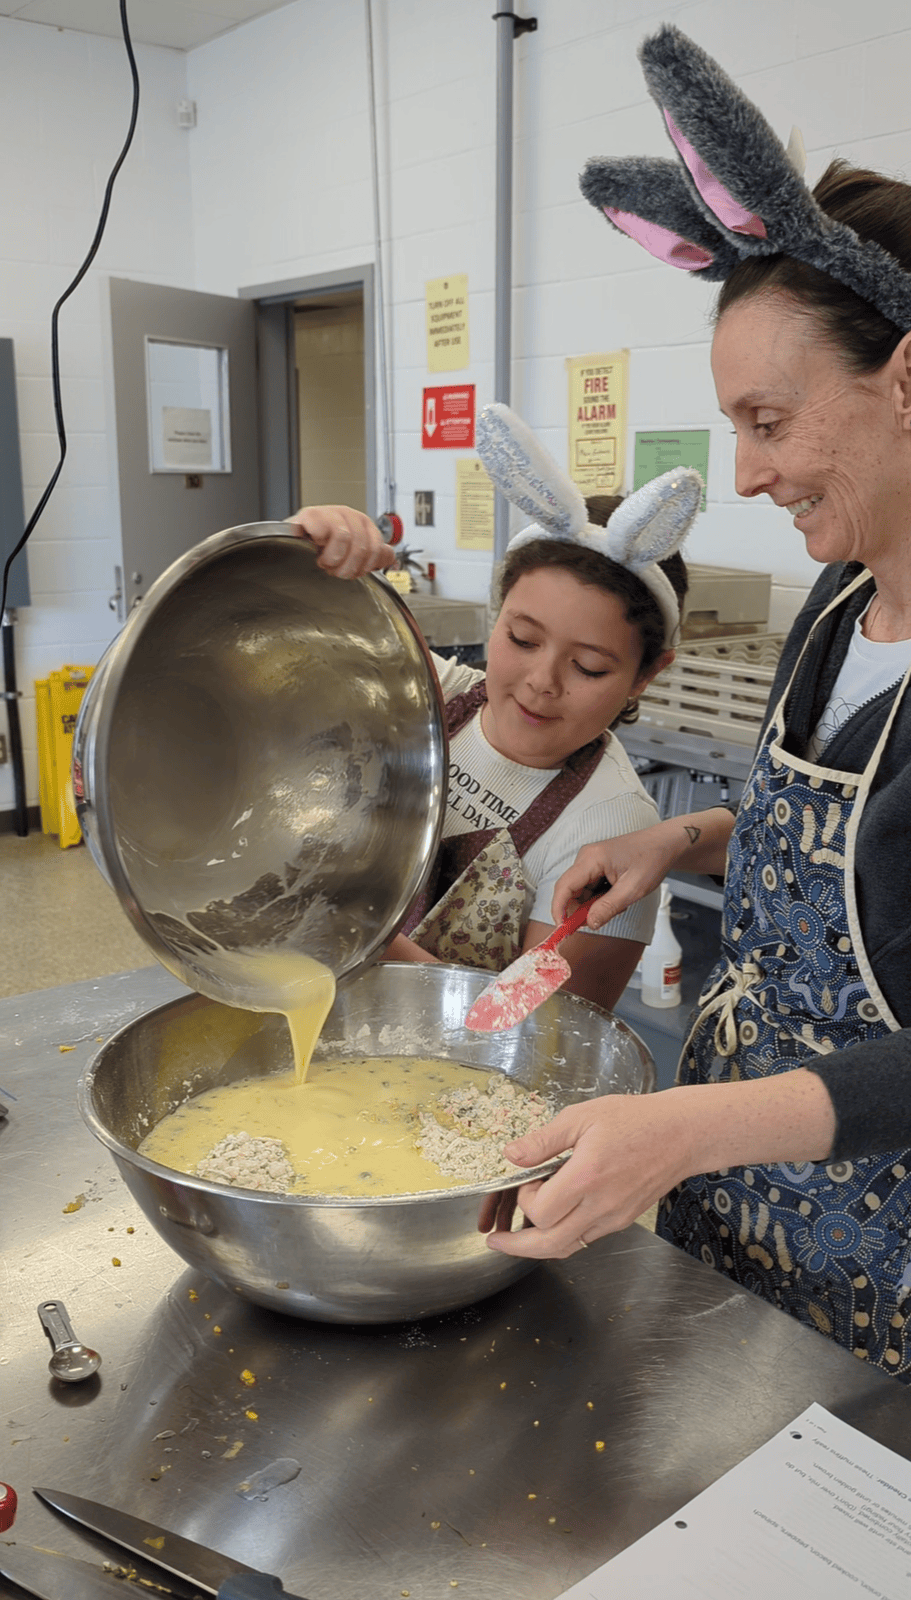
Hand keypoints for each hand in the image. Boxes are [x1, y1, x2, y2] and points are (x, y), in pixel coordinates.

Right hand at [286, 505, 395, 577]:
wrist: (291, 548)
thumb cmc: (320, 553)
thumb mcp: (351, 555)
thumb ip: (373, 555)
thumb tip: (389, 556)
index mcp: (363, 524)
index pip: (377, 548)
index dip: (365, 567)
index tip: (353, 571)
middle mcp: (348, 516)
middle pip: (362, 546)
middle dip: (347, 566)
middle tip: (335, 568)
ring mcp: (330, 513)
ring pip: (344, 537)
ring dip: (332, 558)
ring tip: (324, 559)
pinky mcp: (311, 514)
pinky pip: (323, 529)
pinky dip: (317, 543)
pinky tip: (313, 546)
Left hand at [482, 1094, 695, 1258]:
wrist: (681, 1134)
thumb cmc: (635, 1119)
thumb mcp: (583, 1116)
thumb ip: (544, 1140)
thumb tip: (511, 1155)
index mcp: (587, 1176)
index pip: (540, 1211)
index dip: (524, 1200)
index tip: (526, 1181)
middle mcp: (601, 1205)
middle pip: (550, 1244)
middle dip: (516, 1248)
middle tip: (495, 1242)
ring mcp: (613, 1217)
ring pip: (568, 1247)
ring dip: (539, 1246)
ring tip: (516, 1239)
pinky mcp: (622, 1220)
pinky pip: (586, 1238)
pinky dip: (564, 1237)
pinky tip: (553, 1222)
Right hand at [551, 827, 680, 930]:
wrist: (664, 844)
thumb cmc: (651, 860)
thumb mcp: (632, 889)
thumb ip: (608, 907)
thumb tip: (588, 924)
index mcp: (591, 859)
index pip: (563, 887)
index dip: (558, 909)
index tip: (563, 929)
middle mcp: (585, 858)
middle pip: (570, 891)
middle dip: (581, 910)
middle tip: (600, 920)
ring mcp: (590, 861)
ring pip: (580, 892)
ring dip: (593, 905)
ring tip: (618, 903)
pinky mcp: (595, 865)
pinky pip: (589, 888)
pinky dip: (599, 898)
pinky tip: (617, 897)